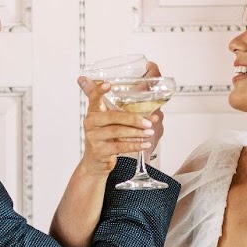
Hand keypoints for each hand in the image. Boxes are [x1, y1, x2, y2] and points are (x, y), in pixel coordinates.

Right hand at [77, 60, 164, 176]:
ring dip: (137, 132)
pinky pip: (120, 146)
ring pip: (118, 131)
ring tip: (150, 132)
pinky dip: (135, 145)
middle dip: (133, 119)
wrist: (96, 162)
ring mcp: (94, 136)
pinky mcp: (100, 150)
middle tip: (149, 121)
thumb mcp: (113, 123)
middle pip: (113, 116)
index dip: (99, 90)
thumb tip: (155, 111)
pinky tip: (145, 144)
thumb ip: (130, 114)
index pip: (93, 97)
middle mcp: (91, 122)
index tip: (108, 84)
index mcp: (94, 111)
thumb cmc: (107, 139)